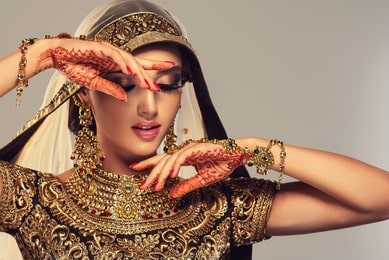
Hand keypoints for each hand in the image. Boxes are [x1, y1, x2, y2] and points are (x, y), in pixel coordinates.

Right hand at [35, 37, 172, 99]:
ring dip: (138, 71)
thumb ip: (111, 89)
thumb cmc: (73, 68)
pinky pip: (114, 55)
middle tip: (166, 77)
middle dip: (153, 68)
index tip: (165, 79)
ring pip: (128, 60)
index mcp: (115, 64)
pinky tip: (130, 70)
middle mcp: (115, 56)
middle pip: (138, 62)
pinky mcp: (98, 48)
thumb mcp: (95, 83)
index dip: (152, 71)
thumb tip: (125, 98)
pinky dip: (123, 62)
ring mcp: (107, 51)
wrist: (55, 57)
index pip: (137, 67)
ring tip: (147, 82)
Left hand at [132, 140, 245, 197]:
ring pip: (170, 159)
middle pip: (163, 160)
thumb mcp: (201, 180)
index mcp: (185, 157)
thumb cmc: (222, 165)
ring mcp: (190, 148)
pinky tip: (172, 174)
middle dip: (151, 172)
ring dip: (163, 173)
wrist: (237, 157)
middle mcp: (185, 151)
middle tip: (142, 185)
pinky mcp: (198, 148)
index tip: (138, 173)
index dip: (151, 167)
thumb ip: (186, 186)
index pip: (164, 161)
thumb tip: (170, 194)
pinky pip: (183, 156)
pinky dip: (176, 165)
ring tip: (156, 185)